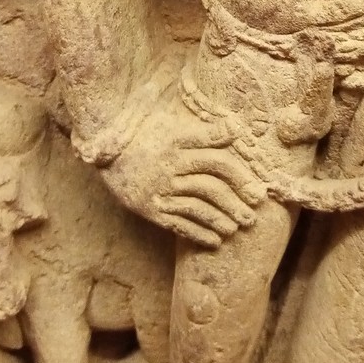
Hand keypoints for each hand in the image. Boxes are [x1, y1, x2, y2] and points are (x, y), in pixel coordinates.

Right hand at [95, 82, 267, 249]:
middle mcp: (169, 166)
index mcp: (176, 142)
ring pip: (197, 206)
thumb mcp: (171, 123)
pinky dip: (198, 233)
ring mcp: (158, 190)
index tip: (258, 180)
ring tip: (238, 226)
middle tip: (255, 206)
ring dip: (221, 218)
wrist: (105, 151)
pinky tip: (215, 240)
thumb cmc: (145, 134)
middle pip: (210, 183)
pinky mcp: (149, 208)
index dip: (239, 168)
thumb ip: (203, 129)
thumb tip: (236, 127)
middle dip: (237, 197)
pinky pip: (177, 223)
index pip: (214, 154)